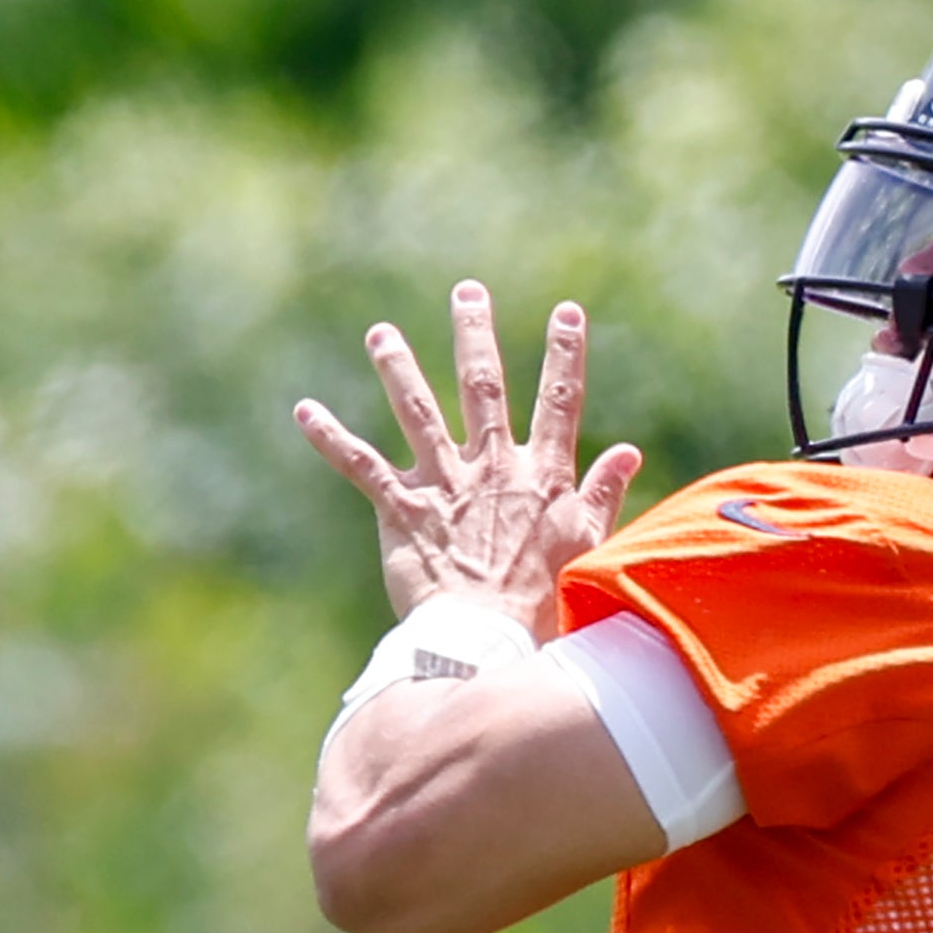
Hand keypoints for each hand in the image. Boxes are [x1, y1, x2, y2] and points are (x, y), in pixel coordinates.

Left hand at [294, 282, 642, 636]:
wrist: (490, 641)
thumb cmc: (547, 602)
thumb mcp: (588, 545)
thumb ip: (603, 494)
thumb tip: (626, 450)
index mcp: (540, 475)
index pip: (559, 402)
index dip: (564, 355)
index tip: (566, 312)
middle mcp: (491, 468)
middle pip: (483, 387)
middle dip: (475, 335)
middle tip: (466, 292)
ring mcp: (444, 485)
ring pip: (419, 412)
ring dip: (399, 368)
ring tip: (381, 333)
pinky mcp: (402, 510)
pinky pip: (362, 466)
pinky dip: (332, 437)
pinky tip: (305, 410)